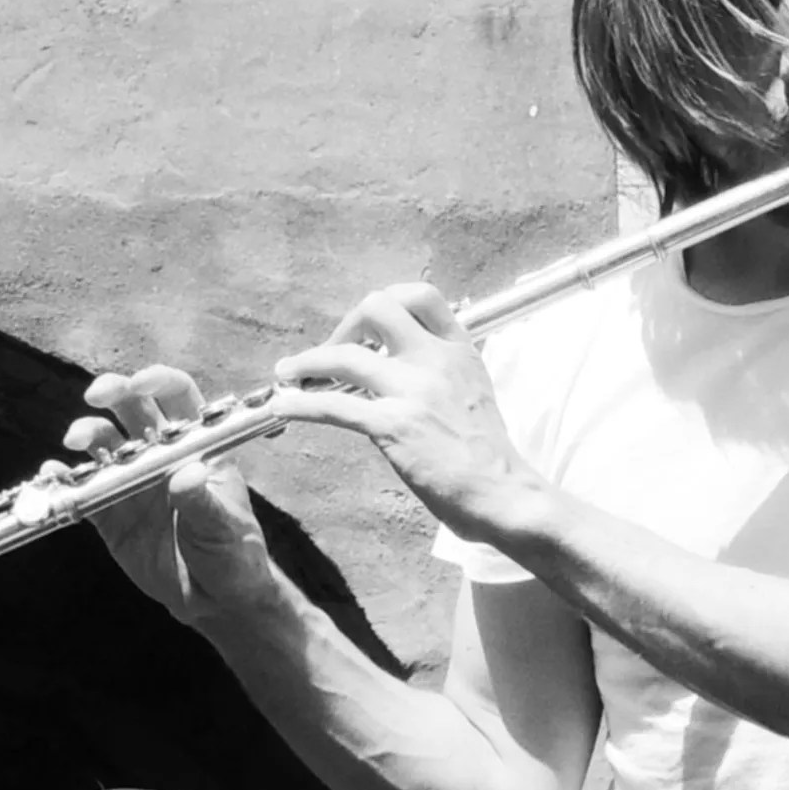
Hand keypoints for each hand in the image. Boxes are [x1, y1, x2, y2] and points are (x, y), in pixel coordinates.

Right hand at [59, 366, 281, 626]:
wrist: (214, 601)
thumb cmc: (233, 554)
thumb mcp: (224, 529)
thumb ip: (202, 502)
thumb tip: (187, 475)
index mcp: (197, 447)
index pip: (179, 398)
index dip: (159, 382)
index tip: (140, 382)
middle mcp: (161, 455)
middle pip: (133, 408)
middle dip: (114, 393)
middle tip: (96, 395)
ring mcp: (132, 482)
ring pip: (104, 443)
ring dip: (87, 433)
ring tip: (74, 441)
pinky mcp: (109, 513)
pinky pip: (82, 489)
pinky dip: (63, 480)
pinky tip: (52, 478)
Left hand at [264, 284, 544, 544]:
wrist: (504, 494)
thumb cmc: (489, 457)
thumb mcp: (474, 394)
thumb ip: (442, 373)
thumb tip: (400, 373)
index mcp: (459, 351)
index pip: (421, 296)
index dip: (386, 303)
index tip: (367, 326)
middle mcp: (435, 360)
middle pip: (378, 308)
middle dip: (345, 325)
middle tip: (332, 350)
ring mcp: (413, 390)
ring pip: (344, 356)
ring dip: (307, 361)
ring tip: (287, 373)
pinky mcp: (393, 425)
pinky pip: (333, 406)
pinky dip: (300, 404)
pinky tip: (284, 406)